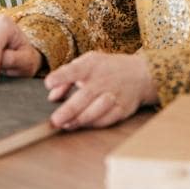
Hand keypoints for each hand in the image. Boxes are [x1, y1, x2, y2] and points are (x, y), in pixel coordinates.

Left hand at [43, 51, 158, 130]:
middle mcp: (103, 81)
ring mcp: (114, 95)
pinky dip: (93, 124)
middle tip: (55, 121)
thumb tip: (51, 96)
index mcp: (91, 66)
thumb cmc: (106, 68)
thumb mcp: (87, 62)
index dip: (61, 77)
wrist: (141, 74)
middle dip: (69, 110)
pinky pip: (106, 120)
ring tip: (66, 125)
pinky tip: (82, 126)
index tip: (48, 83)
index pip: (74, 70)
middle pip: (84, 97)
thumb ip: (66, 76)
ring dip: (79, 120)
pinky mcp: (122, 109)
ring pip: (95, 112)